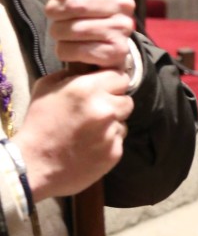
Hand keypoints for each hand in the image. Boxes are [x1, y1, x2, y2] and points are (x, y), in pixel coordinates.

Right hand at [18, 69, 133, 201]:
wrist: (32, 165)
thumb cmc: (37, 124)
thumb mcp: (47, 87)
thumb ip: (72, 74)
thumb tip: (89, 70)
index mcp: (88, 88)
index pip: (120, 77)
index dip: (111, 83)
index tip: (103, 90)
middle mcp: (105, 109)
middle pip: (126, 100)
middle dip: (114, 103)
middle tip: (97, 112)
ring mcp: (111, 132)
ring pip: (123, 121)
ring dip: (112, 123)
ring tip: (91, 131)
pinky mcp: (114, 153)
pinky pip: (119, 140)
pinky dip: (108, 142)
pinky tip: (90, 146)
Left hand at [28, 0, 135, 70]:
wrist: (109, 42)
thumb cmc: (87, 11)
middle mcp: (123, 2)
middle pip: (75, 3)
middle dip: (54, 11)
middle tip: (55, 15)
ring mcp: (122, 27)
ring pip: (74, 29)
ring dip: (58, 32)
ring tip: (62, 31)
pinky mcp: (116, 51)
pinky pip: (76, 50)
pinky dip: (65, 50)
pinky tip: (71, 46)